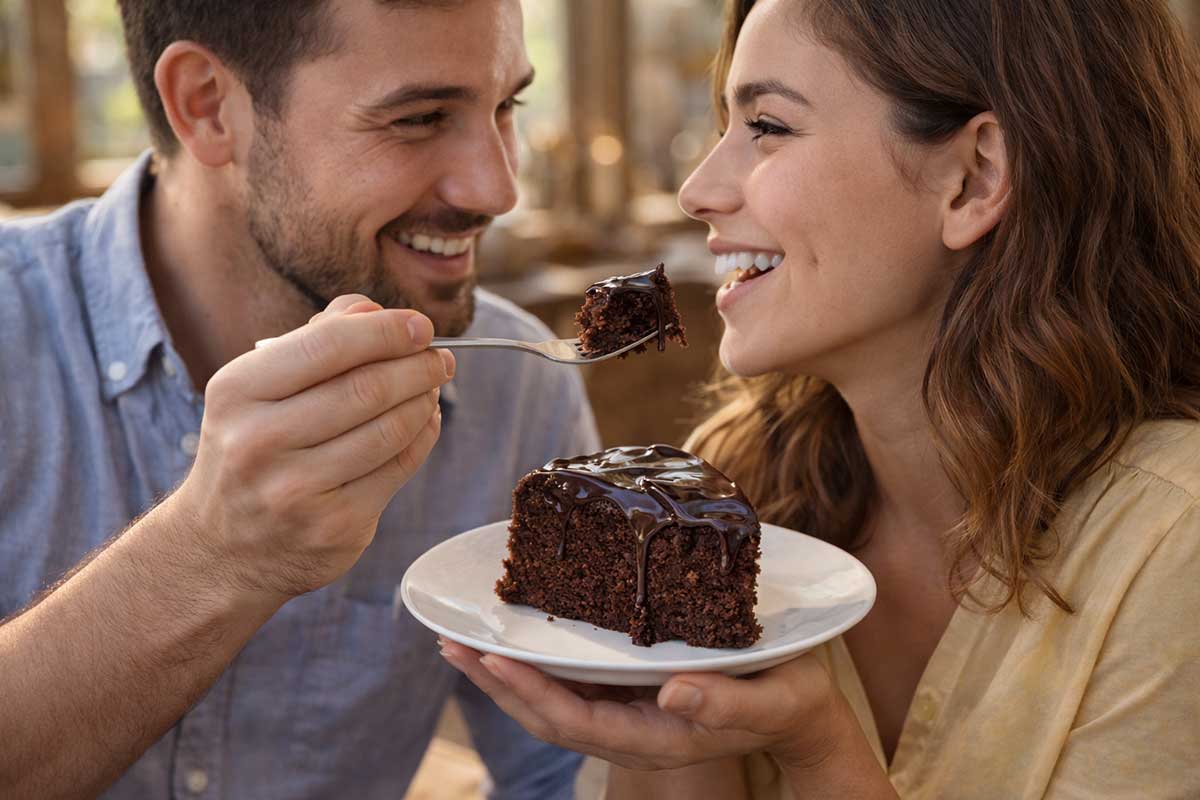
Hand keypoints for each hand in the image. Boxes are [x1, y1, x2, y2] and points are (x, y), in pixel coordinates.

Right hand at [172, 295, 454, 598]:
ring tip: (432, 387)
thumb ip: (315, 340)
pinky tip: (424, 422)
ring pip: (390, 430)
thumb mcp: (256, 390)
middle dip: (418, 366)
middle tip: (441, 358)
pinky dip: (422, 438)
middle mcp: (260, 441)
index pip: (330, 345)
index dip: (387, 330)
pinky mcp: (335, 526)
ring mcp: (297, 490)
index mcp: (237, 392)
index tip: (421, 325)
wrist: (220, 549)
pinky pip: (398, 469)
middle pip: (368, 388)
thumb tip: (376, 309)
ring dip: (425, 401)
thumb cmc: (250, 450)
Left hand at [439, 640, 854, 773]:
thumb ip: (724, 702)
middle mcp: (632, 728)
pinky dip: (539, 660)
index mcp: (657, 737)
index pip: (576, 722)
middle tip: (452, 643)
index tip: (492, 658)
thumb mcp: (769, 699)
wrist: (800, 710)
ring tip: (464, 641)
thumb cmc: (787, 699)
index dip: (529, 693)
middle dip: (497, 683)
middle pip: (547, 713)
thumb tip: (669, 694)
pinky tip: (521, 635)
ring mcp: (629, 710)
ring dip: (507, 673)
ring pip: (554, 698)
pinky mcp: (633, 689)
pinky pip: (575, 680)